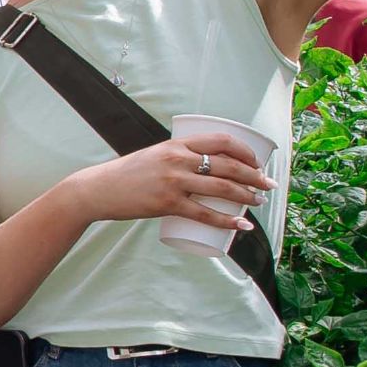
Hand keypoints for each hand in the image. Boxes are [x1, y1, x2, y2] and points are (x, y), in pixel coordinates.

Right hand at [63, 132, 271, 231]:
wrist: (98, 189)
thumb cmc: (127, 174)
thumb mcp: (155, 155)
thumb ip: (178, 158)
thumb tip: (204, 167)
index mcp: (177, 144)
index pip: (222, 141)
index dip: (245, 152)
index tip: (257, 162)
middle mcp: (178, 159)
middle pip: (228, 166)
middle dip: (254, 176)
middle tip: (268, 185)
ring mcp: (173, 182)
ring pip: (222, 189)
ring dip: (247, 196)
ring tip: (258, 203)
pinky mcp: (167, 204)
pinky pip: (204, 214)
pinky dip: (226, 221)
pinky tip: (241, 225)